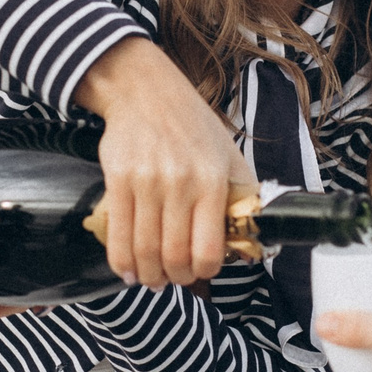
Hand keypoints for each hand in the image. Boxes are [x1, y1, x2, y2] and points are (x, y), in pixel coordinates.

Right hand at [73, 37, 254, 288]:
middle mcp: (182, 184)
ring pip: (145, 250)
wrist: (146, 91)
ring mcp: (147, 182)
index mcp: (213, 181)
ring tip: (149, 278)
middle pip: (175, 256)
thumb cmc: (192, 125)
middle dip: (174, 279)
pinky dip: (120, 261)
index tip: (199, 273)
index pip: (210, 249)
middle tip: (172, 280)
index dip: (204, 272)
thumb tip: (253, 242)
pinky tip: (126, 269)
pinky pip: (117, 234)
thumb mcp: (229, 155)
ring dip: (147, 275)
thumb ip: (243, 197)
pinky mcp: (118, 179)